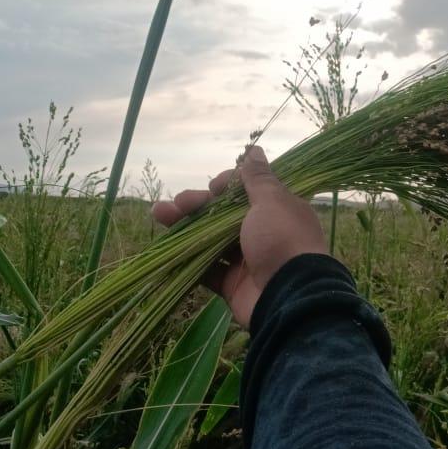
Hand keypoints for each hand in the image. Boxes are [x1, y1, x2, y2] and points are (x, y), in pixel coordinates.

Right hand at [152, 146, 326, 327]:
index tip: (214, 186)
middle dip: (198, 204)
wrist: (288, 298)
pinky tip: (166, 246)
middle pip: (224, 215)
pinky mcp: (232, 284)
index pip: (247, 191)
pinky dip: (186, 258)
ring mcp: (247, 260)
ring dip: (185, 226)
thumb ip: (258, 178)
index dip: (227, 186)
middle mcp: (263, 233)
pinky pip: (206, 268)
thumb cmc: (282, 240)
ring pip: (210, 239)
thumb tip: (255, 150)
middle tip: (178, 202)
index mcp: (278, 210)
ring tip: (159, 214)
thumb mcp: (271, 201)